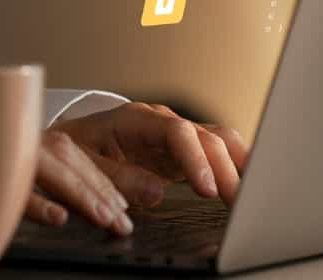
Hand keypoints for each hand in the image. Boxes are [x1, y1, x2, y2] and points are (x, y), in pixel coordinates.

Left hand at [26, 102, 248, 235]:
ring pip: (218, 141)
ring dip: (237, 166)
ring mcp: (177, 135)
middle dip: (225, 168)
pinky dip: (234, 167)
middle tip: (238, 203)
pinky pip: (216, 153)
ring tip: (252, 196)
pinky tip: (249, 184)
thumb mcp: (86, 164)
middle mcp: (162, 122)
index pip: (176, 131)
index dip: (195, 158)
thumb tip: (156, 192)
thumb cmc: (75, 150)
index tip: (206, 188)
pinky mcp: (184, 152)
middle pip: (205, 137)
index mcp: (137, 119)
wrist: (70, 142)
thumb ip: (118, 177)